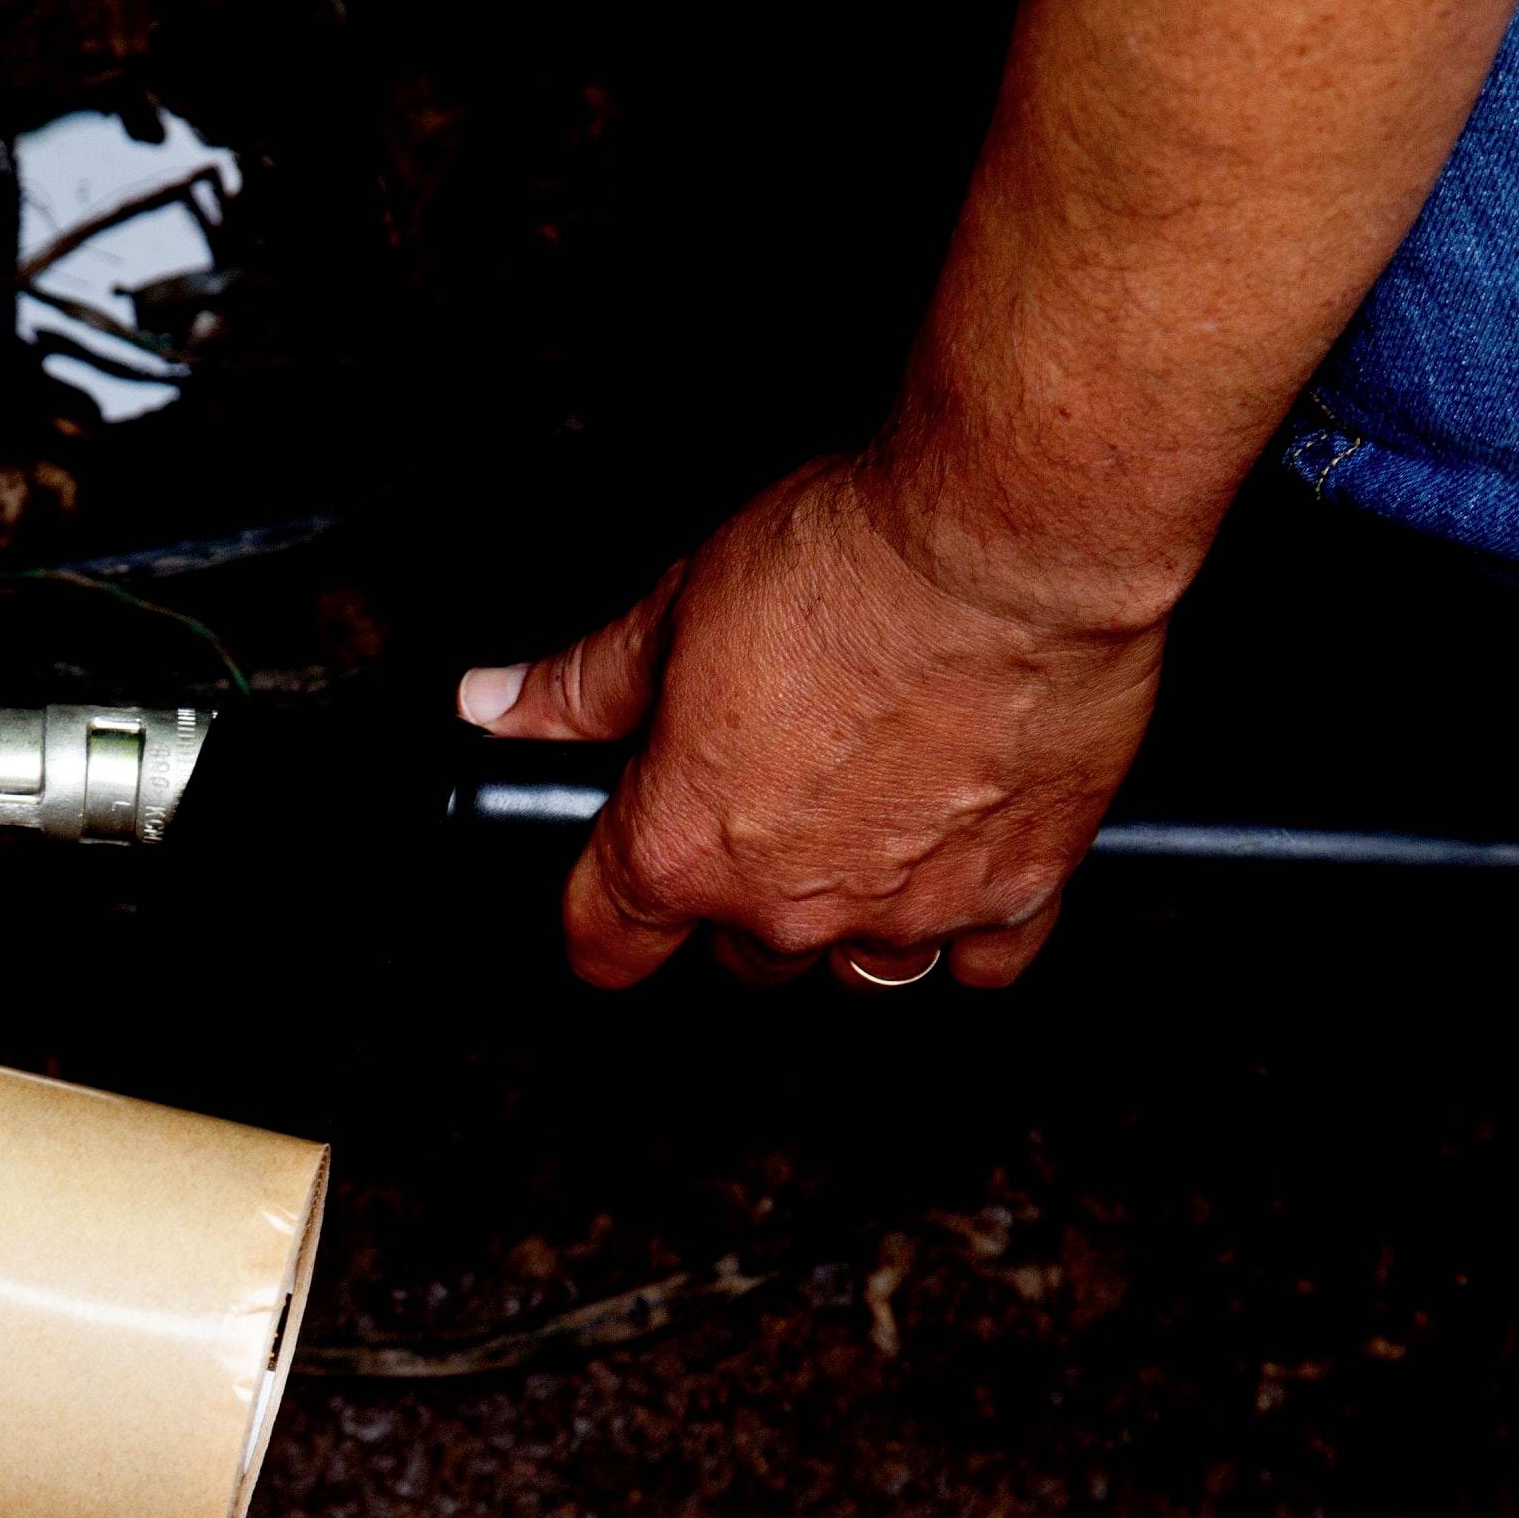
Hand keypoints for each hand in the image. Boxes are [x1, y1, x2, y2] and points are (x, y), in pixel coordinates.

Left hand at [457, 456, 1163, 989]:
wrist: (1009, 548)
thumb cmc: (848, 565)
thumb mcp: (677, 605)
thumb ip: (584, 683)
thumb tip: (501, 704)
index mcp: (684, 847)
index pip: (606, 942)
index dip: (603, 918)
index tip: (615, 895)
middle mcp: (789, 904)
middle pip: (741, 957)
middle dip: (743, 899)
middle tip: (769, 806)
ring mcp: (907, 911)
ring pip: (860, 969)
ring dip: (853, 921)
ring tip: (867, 828)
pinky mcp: (1017, 894)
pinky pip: (982, 960)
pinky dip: (971, 924)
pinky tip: (962, 853)